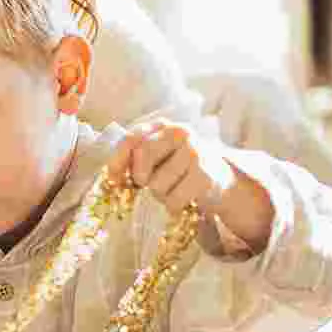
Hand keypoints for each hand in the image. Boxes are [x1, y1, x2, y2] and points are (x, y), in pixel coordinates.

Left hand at [117, 118, 272, 249]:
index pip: (130, 139)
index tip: (116, 179)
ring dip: (159, 195)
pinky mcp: (205, 176)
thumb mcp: (154, 158)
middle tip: (148, 184)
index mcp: (161, 126)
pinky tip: (184, 198)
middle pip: (142, 156)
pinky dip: (173, 206)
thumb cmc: (177, 170)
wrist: (218, 179)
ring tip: (172, 189)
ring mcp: (195, 152)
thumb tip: (113, 178)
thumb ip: (132, 160)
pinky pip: (173, 200)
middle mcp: (179, 132)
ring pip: (157, 185)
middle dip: (140, 178)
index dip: (118, 161)